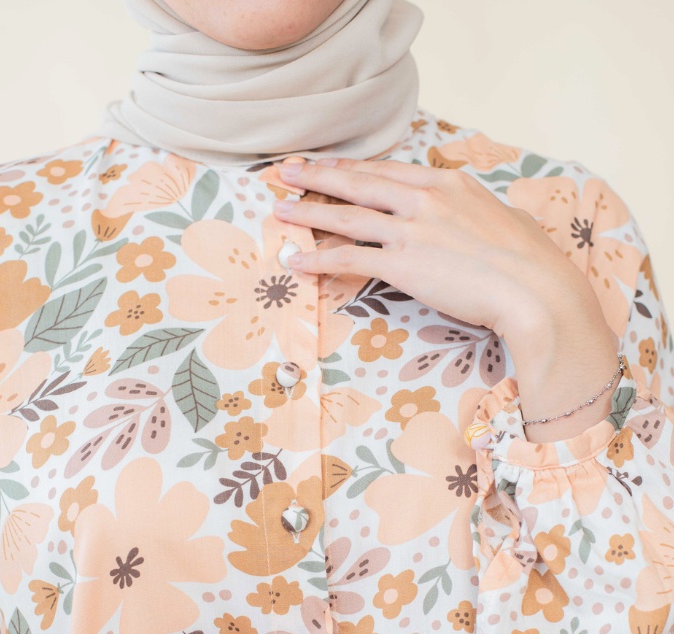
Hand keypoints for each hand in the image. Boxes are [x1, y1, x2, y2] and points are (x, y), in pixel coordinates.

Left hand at [274, 157, 621, 440]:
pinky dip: (318, 260)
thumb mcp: (506, 220)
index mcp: (449, 184)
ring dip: (309, 212)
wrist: (533, 288)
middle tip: (288, 171)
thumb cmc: (530, 261)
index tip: (330, 165)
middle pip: (360, 184)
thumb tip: (489, 220)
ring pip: (347, 217)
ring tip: (281, 208)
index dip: (353, 168)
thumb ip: (481, 215)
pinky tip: (296, 262)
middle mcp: (425, 200)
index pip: (389, 171)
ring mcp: (411, 231)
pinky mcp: (403, 265)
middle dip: (319, 176)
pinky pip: (349, 259)